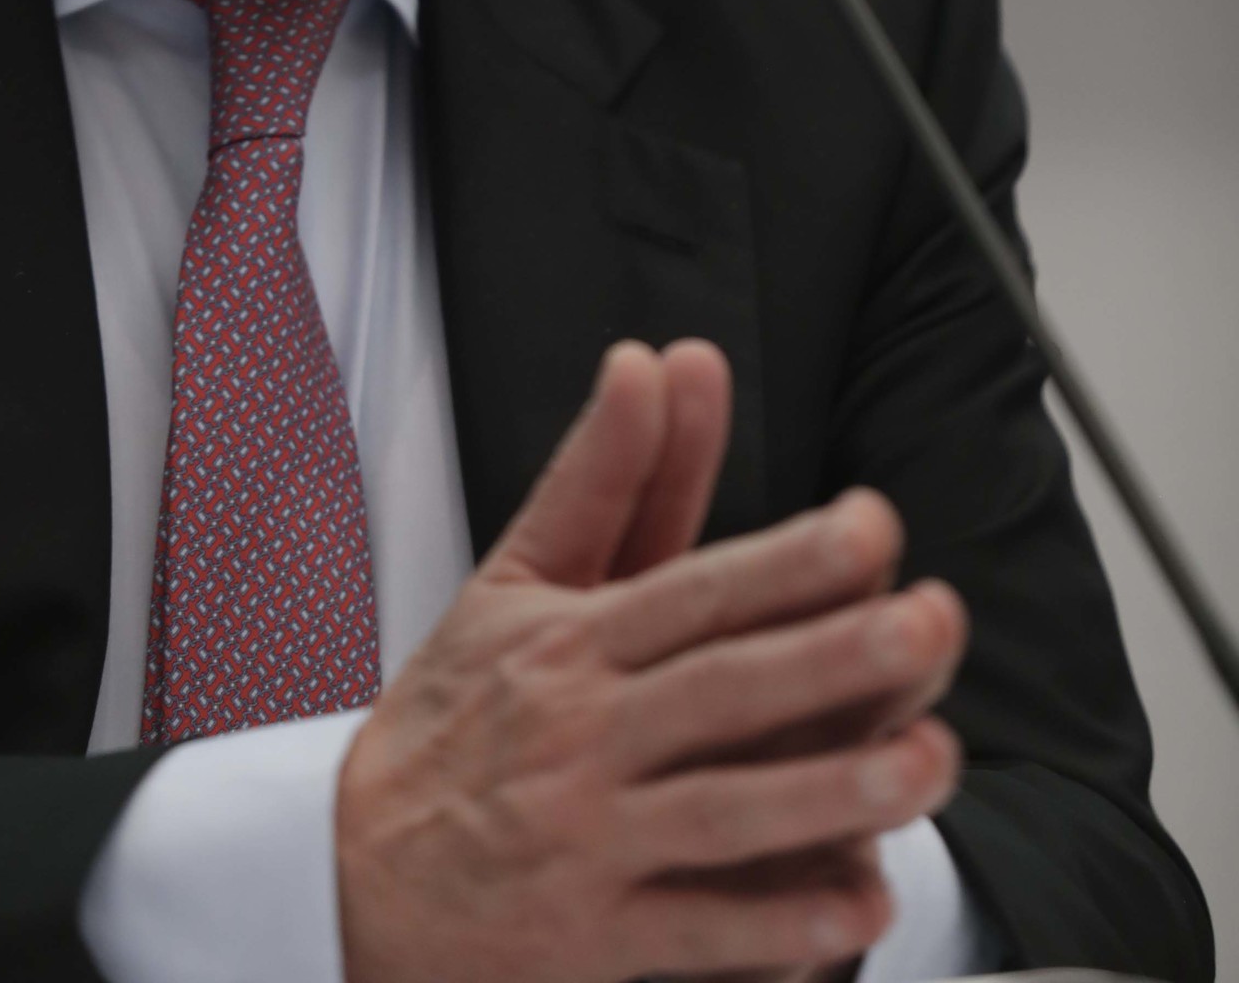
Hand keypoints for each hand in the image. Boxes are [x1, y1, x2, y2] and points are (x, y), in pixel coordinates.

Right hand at [336, 340, 965, 982]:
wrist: (351, 872)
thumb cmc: (457, 713)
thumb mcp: (516, 579)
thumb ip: (603, 473)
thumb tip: (649, 359)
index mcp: (569, 641)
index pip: (692, 590)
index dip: (785, 561)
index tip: (872, 530)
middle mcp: (581, 734)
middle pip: (721, 691)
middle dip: (833, 658)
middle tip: (932, 625)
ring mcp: (588, 842)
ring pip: (725, 813)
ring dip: (833, 791)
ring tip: (930, 762)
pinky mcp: (591, 941)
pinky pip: (698, 935)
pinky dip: (779, 926)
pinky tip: (861, 900)